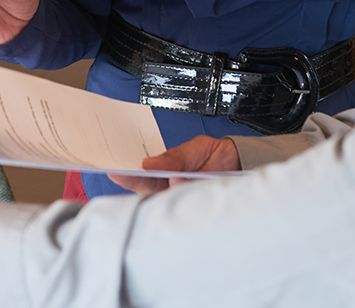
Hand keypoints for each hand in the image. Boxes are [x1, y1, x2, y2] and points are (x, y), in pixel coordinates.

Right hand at [110, 135, 240, 194]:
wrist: (240, 159)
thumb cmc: (213, 154)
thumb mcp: (192, 148)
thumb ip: (172, 157)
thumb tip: (148, 163)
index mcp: (166, 174)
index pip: (143, 179)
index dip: (129, 177)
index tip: (114, 172)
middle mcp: (172, 189)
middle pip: (150, 192)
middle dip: (139, 184)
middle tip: (129, 175)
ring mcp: (183, 198)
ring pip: (167, 198)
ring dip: (168, 186)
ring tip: (172, 174)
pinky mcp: (197, 204)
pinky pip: (187, 202)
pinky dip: (184, 190)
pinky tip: (182, 181)